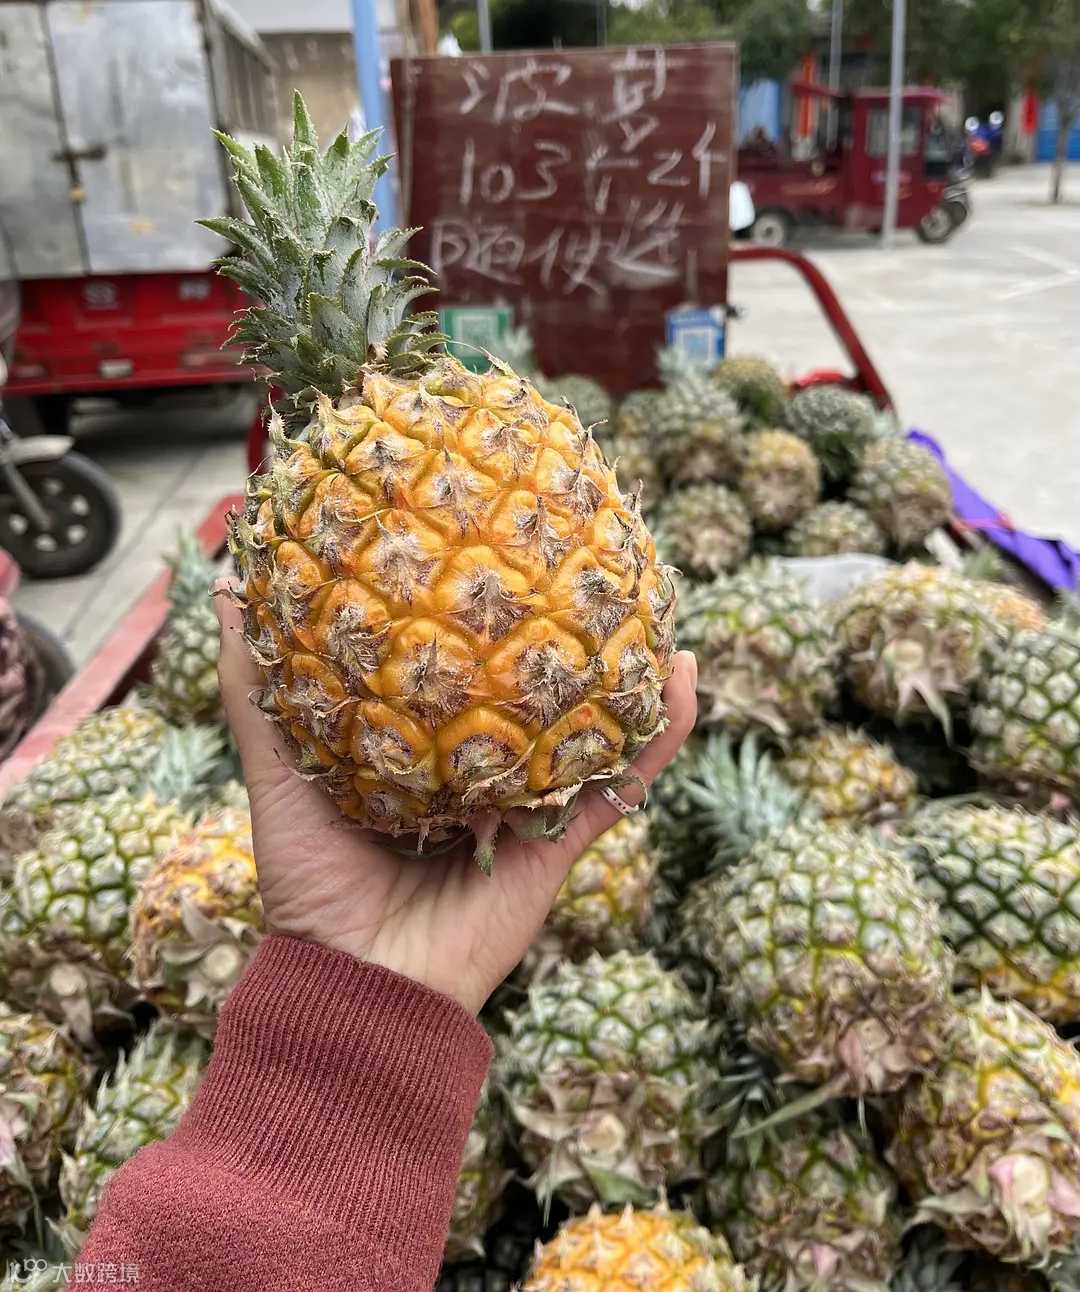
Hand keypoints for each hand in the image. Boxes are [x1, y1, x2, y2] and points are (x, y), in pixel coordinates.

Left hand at [216, 592, 696, 1014]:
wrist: (355, 988)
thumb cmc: (310, 889)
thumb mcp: (279, 774)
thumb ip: (260, 695)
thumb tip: (229, 592)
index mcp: (424, 757)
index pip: (461, 675)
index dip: (481, 621)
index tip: (492, 553)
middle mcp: (481, 776)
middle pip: (534, 695)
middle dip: (564, 638)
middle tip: (584, 565)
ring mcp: (528, 808)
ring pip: (592, 729)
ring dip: (628, 674)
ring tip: (653, 607)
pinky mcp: (561, 845)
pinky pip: (623, 783)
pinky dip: (661, 734)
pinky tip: (685, 676)